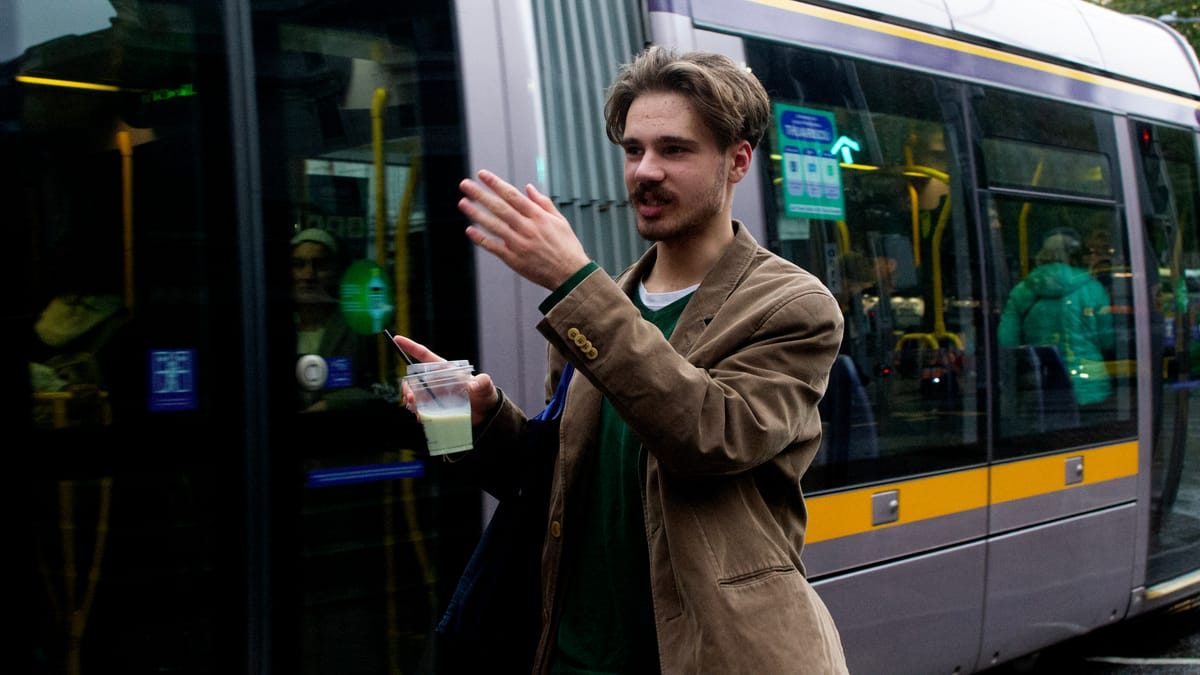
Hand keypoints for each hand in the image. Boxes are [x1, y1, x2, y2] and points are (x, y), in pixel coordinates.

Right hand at [391, 333, 499, 425]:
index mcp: (444, 369)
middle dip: (407, 386)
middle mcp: (435, 381)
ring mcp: (432, 395)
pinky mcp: (432, 408)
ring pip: (413, 394)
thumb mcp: (486, 387)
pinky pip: (418, 409)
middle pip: (413, 379)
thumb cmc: (484, 395)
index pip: (424, 355)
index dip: (410, 346)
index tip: (397, 339)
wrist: (484, 415)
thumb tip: (475, 383)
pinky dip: (416, 412)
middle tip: (411, 398)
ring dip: (410, 401)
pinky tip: (421, 418)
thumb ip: (483, 383)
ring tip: (417, 410)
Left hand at [459, 169, 591, 289]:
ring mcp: (520, 244)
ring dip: (476, 214)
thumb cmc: (567, 247)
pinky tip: (470, 230)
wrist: (571, 275)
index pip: (512, 196)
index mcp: (538, 217)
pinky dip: (481, 239)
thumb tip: (528, 188)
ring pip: (494, 226)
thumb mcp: (560, 221)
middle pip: (499, 208)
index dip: (496, 184)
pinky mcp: (514, 260)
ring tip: (463, 203)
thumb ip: (543, 203)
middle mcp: (527, 228)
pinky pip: (494, 247)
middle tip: (465, 184)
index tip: (482, 174)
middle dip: (480, 195)